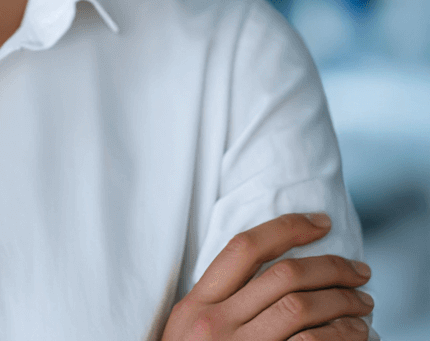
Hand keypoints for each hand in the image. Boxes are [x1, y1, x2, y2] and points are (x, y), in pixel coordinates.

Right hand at [162, 212, 373, 340]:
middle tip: (359, 269)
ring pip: (302, 309)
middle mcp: (215, 323)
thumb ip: (218, 302)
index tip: (319, 223)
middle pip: (283, 276)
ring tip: (363, 303)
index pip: (244, 248)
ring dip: (343, 302)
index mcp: (196, 304)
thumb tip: (273, 272)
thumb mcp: (189, 332)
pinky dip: (341, 338)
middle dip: (330, 267)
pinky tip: (356, 336)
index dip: (286, 228)